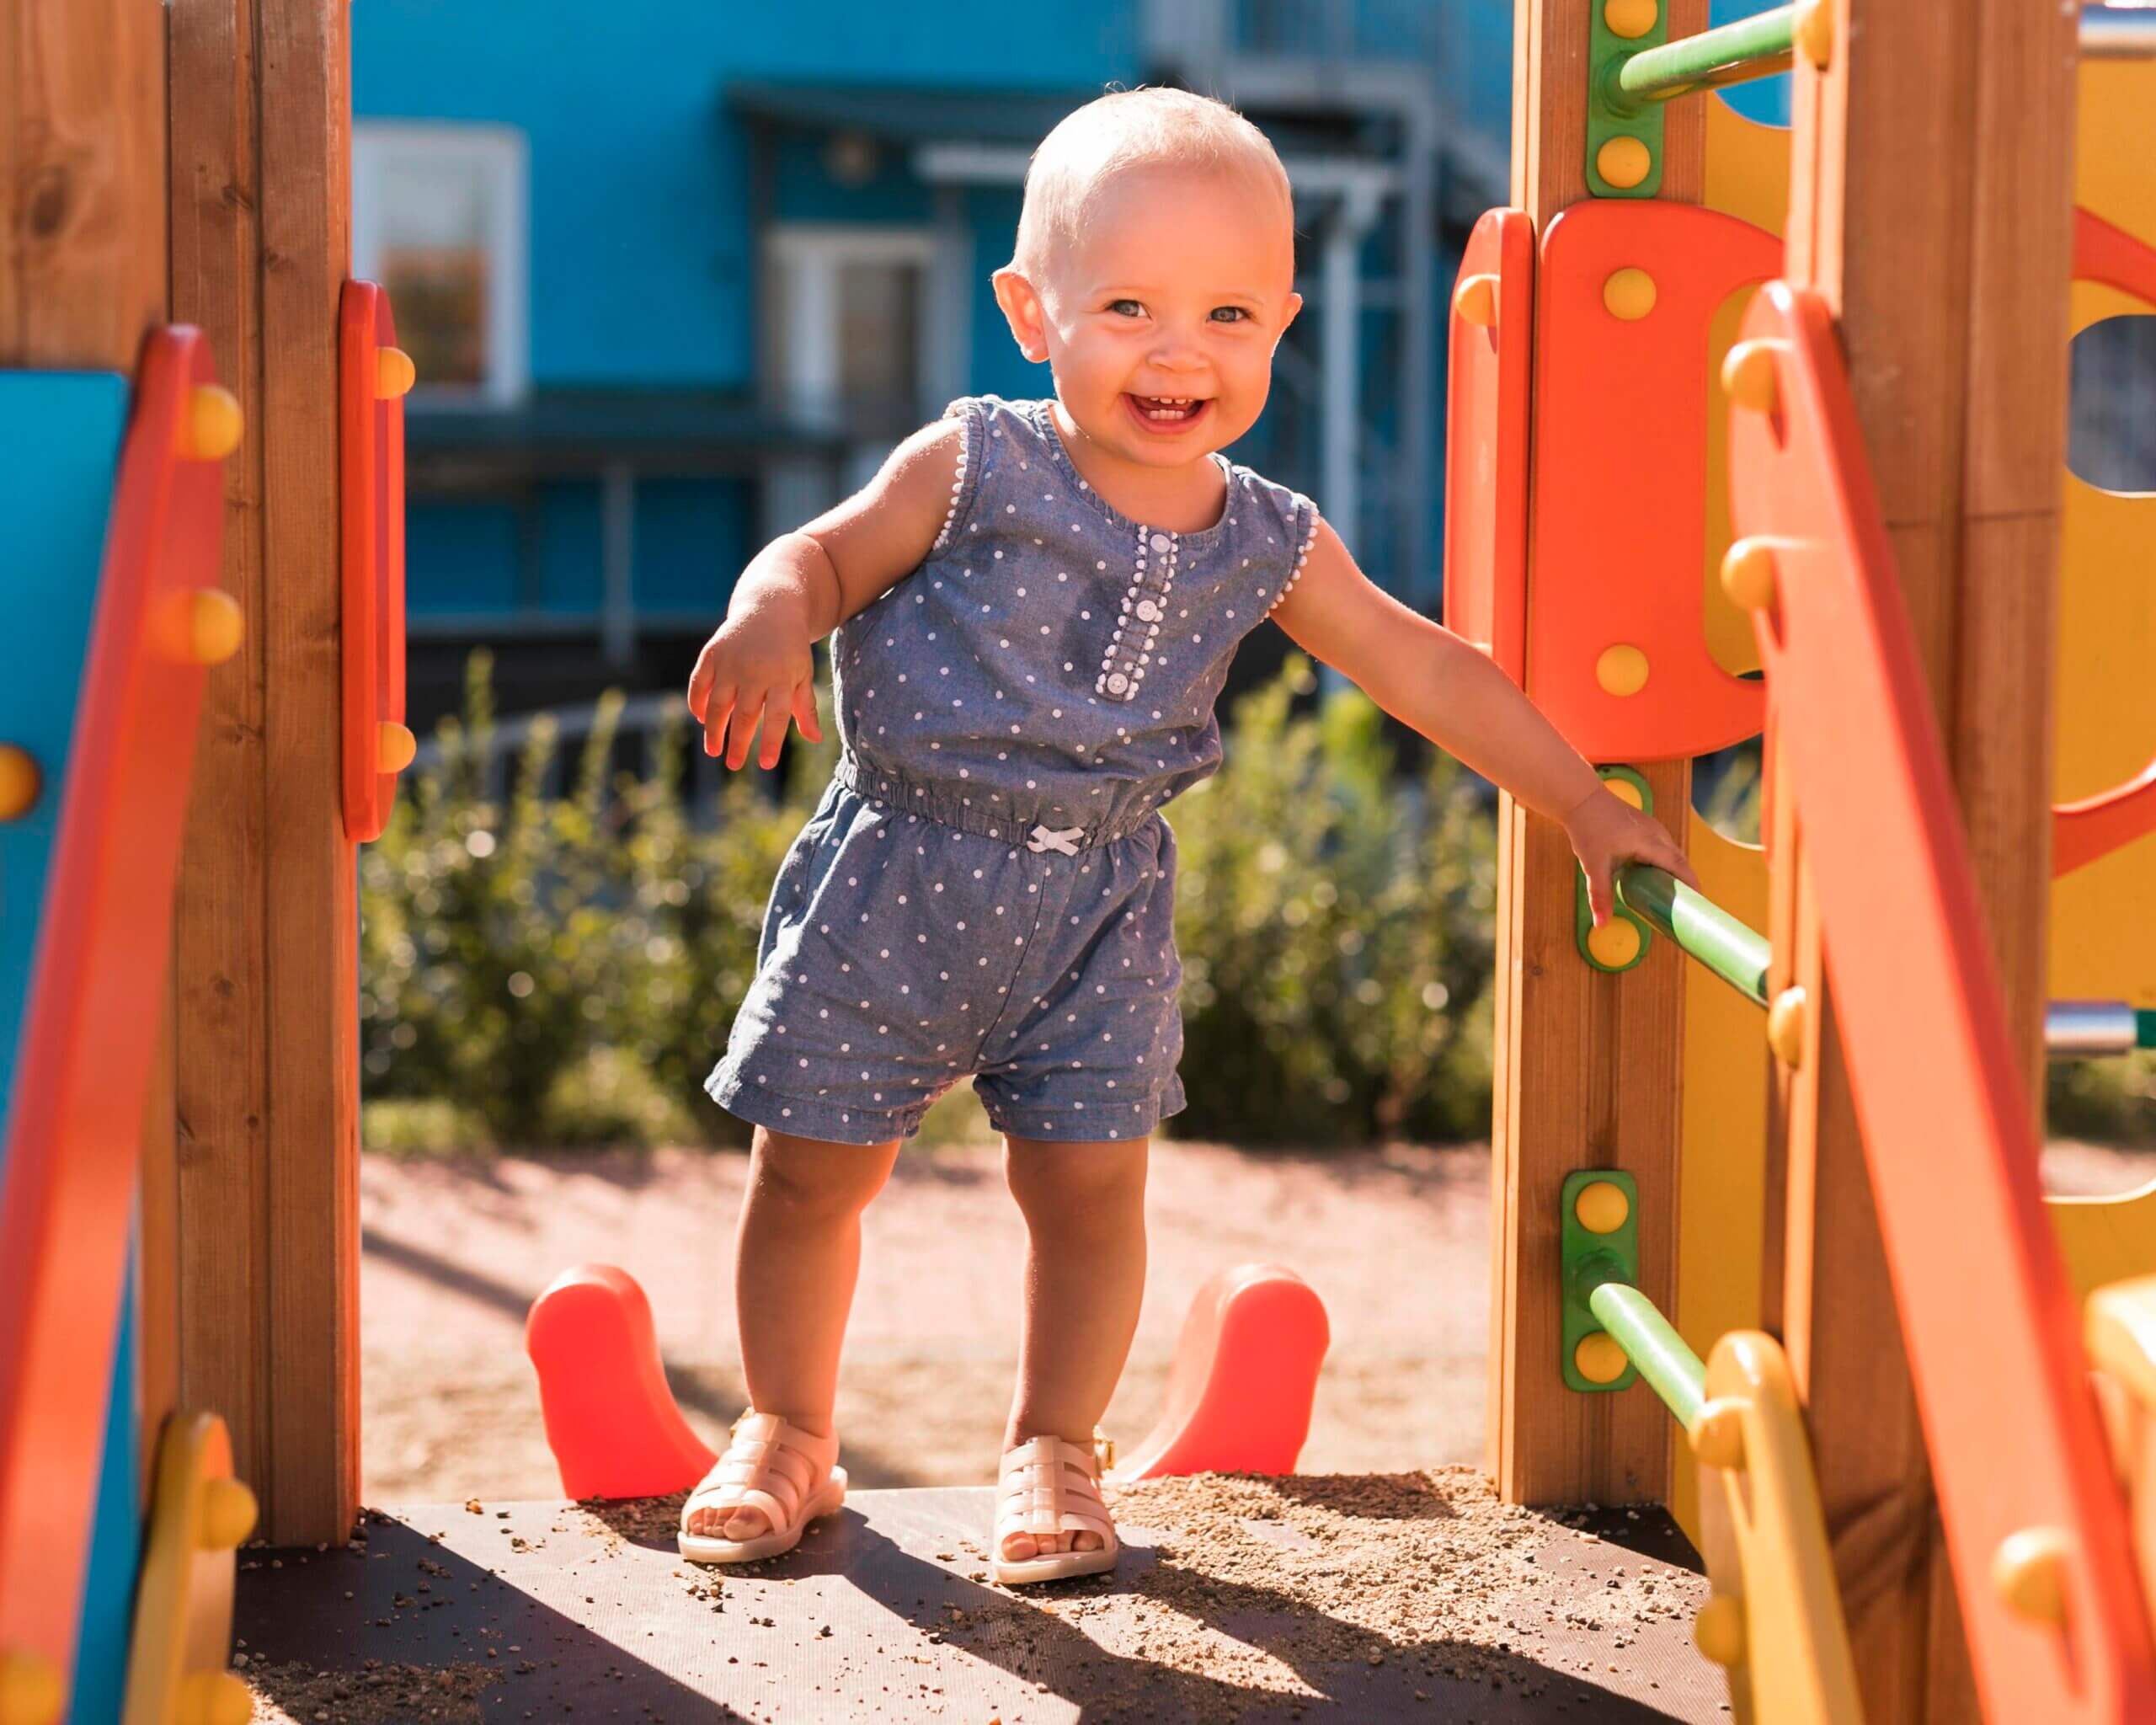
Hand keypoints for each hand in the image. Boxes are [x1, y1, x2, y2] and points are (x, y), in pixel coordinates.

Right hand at [685, 608, 823, 770]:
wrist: (771, 607)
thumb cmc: (790, 649)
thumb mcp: (803, 674)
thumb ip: (805, 706)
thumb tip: (815, 739)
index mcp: (783, 677)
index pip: (777, 716)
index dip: (770, 741)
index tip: (765, 765)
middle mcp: (755, 669)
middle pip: (746, 713)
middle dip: (738, 742)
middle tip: (734, 765)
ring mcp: (731, 660)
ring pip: (719, 702)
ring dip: (714, 729)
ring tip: (713, 751)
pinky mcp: (713, 652)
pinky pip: (699, 682)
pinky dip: (697, 700)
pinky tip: (701, 718)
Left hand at [1562, 785, 1700, 927]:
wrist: (1581, 799)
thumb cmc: (1587, 829)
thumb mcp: (1593, 865)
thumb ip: (1600, 895)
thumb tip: (1601, 926)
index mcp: (1649, 841)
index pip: (1678, 866)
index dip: (1691, 884)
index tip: (1700, 903)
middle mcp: (1657, 833)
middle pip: (1679, 861)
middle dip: (1686, 883)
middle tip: (1688, 908)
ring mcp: (1653, 828)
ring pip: (1672, 854)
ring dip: (1676, 873)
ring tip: (1677, 898)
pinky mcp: (1647, 827)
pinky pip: (1664, 848)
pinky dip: (1666, 864)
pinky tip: (1659, 879)